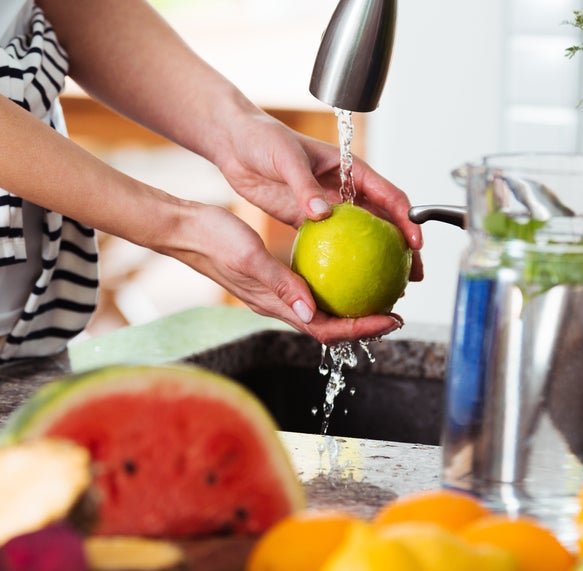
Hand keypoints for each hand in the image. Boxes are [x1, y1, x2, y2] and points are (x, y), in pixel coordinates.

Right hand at [163, 204, 404, 344]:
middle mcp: (279, 304)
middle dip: (365, 324)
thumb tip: (311, 312)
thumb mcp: (250, 258)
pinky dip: (335, 283)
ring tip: (380, 294)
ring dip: (353, 307)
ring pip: (323, 309)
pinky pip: (312, 287)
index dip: (361, 329)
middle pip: (330, 325)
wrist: (187, 230)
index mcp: (275, 305)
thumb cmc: (214, 240)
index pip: (325, 329)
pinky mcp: (275, 279)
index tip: (390, 320)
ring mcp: (277, 293)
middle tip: (396, 312)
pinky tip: (350, 266)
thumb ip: (280, 284)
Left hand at [213, 113, 422, 281]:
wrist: (236, 143)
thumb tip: (322, 214)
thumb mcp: (286, 159)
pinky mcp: (305, 219)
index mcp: (349, 168)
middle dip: (403, 249)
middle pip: (384, 222)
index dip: (408, 220)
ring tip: (389, 289)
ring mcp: (326, 205)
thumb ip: (304, 186)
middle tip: (412, 276)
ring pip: (360, 237)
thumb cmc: (264, 140)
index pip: (389, 196)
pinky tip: (345, 285)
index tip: (416, 243)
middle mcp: (343, 188)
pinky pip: (329, 244)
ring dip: (376, 261)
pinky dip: (341, 262)